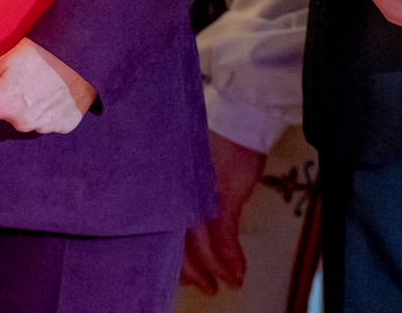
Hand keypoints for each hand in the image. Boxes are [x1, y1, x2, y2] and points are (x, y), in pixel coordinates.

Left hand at [0, 37, 94, 133]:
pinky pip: (48, 122)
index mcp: (2, 105)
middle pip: (2, 116)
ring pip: (25, 120)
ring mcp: (44, 127)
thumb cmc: (42, 50)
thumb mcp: (4, 60)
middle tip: (21, 78)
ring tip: (41, 82)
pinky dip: (49, 110)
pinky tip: (55, 91)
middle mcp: (21, 122)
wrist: (83, 51)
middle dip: (6, 101)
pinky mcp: (63, 126)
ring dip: (28, 107)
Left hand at [181, 131, 266, 292]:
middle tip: (203, 285)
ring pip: (199, 246)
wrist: (239, 115)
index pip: (162, 227)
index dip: (171, 254)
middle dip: (191, 271)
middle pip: (175, 242)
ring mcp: (199, 195)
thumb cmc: (218, 136)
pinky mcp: (223, 197)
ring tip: (226, 283)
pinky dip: (231, 259)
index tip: (181, 270)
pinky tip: (237, 272)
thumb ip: (187, 191)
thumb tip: (188, 216)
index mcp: (167, 184)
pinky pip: (224, 238)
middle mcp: (177, 191)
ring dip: (215, 269)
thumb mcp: (194, 166)